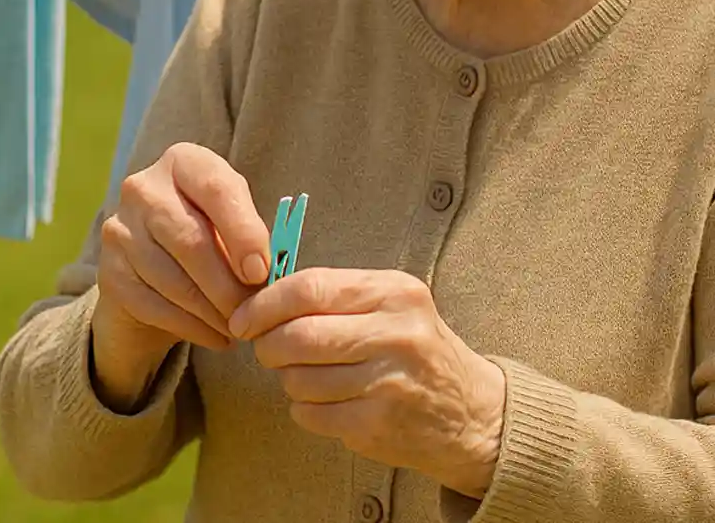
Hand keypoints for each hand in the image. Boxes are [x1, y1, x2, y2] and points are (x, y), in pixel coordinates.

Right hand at [91, 143, 270, 407]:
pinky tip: (217, 337)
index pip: (216, 188)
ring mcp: (119, 229)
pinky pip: (154, 306)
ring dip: (213, 313)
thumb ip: (248, 238)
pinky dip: (191, 327)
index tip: (261, 272)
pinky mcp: (109, 272)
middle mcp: (143, 188)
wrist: (152, 266)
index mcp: (183, 163)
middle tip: (254, 313)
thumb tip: (264, 277)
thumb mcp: (231, 222)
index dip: (243, 232)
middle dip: (228, 285)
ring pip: (172, 279)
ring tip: (240, 328)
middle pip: (190, 240)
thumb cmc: (209, 235)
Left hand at [229, 268, 505, 499]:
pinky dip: (306, 409)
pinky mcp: (378, 425)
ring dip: (289, 380)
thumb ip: (333, 295)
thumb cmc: (414, 348)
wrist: (471, 412)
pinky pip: (311, 414)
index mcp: (394, 293)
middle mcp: (395, 334)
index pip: (308, 289)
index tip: (243, 319)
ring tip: (310, 376)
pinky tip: (329, 402)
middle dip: (269, 347)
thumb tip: (258, 299)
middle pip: (297, 337)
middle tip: (268, 351)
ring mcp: (388, 383)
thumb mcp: (390, 304)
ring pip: (299, 379)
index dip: (264, 305)